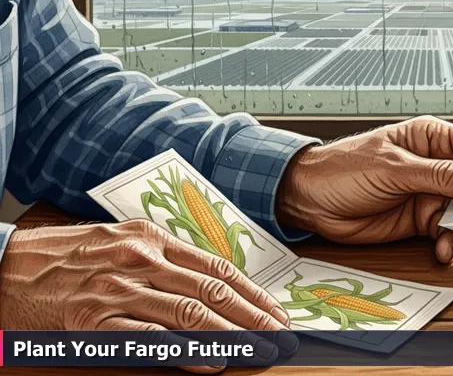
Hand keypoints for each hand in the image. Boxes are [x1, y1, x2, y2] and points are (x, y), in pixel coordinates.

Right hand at [0, 220, 297, 372]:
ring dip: (233, 336)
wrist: (5, 268)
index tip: (276, 312)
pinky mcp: (96, 321)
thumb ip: (165, 260)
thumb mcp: (120, 242)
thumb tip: (212, 287)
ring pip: (191, 314)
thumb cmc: (68, 257)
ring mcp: (119, 290)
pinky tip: (214, 360)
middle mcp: (140, 259)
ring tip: (260, 352)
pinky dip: (188, 350)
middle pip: (212, 291)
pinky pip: (151, 338)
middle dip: (254, 317)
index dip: (253, 293)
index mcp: (151, 238)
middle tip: (280, 337)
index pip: (217, 267)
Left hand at [277, 116, 452, 263]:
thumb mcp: (394, 169)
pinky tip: (445, 250)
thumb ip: (438, 175)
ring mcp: (427, 194)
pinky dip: (449, 243)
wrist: (310, 201)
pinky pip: (445, 232)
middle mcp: (434, 166)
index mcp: (430, 138)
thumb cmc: (344, 169)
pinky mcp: (418, 220)